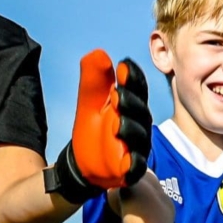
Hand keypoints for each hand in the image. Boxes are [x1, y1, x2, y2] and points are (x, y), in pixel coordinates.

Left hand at [46, 51, 150, 203]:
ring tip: (116, 124)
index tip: (123, 67)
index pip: (136, 88)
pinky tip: (128, 159)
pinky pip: (136, 166)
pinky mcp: (131, 169)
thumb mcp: (89, 100)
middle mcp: (139, 124)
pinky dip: (133, 163)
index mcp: (131, 104)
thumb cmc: (93, 127)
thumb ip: (93, 77)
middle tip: (116, 94)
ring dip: (129, 129)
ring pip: (139, 137)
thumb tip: (99, 53)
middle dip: (130, 103)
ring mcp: (137, 147)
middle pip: (140, 111)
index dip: (132, 78)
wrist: (83, 162)